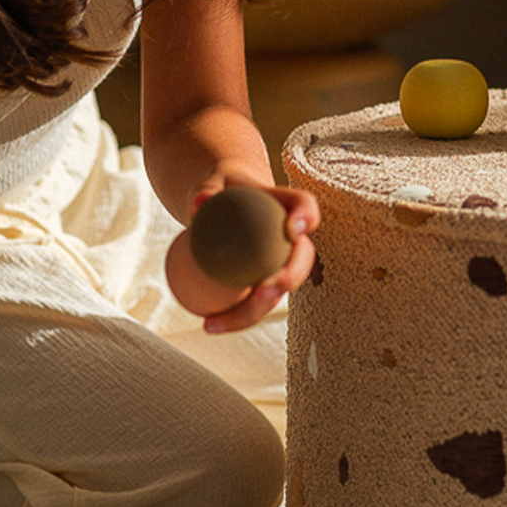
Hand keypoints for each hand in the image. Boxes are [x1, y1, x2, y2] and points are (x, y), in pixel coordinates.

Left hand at [169, 183, 319, 332]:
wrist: (226, 201)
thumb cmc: (222, 190)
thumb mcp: (211, 183)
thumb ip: (205, 190)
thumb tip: (199, 204)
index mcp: (286, 204)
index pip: (304, 205)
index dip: (307, 217)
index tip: (293, 230)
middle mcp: (291, 238)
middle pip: (302, 259)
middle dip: (289, 278)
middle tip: (262, 291)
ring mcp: (280, 263)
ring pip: (278, 292)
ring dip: (253, 312)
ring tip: (218, 321)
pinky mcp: (265, 283)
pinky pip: (255, 304)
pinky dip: (234, 317)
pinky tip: (208, 324)